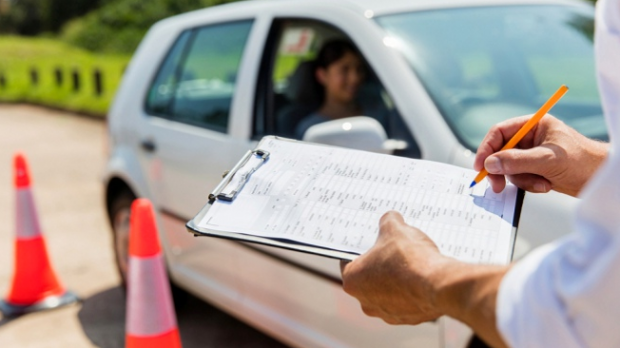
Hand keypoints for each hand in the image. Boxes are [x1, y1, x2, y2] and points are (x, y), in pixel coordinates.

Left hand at [340, 211, 509, 346]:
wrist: (438, 284)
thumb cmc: (409, 259)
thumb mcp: (395, 228)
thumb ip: (388, 221)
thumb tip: (391, 219)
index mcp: (352, 280)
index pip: (349, 261)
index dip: (361, 248)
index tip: (371, 241)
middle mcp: (365, 302)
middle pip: (369, 277)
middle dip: (380, 263)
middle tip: (393, 249)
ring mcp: (387, 313)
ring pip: (388, 291)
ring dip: (397, 278)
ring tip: (411, 262)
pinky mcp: (408, 318)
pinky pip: (407, 300)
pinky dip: (412, 290)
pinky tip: (422, 276)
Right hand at [474, 115, 608, 195]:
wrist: (602, 179)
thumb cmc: (583, 161)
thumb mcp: (547, 160)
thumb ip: (516, 161)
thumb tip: (490, 164)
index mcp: (534, 125)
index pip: (500, 132)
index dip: (487, 148)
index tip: (481, 166)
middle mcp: (530, 138)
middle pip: (501, 151)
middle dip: (501, 169)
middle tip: (497, 185)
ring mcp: (532, 154)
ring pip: (509, 168)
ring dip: (521, 179)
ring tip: (541, 183)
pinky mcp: (535, 169)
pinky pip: (519, 177)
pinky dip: (529, 184)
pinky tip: (546, 185)